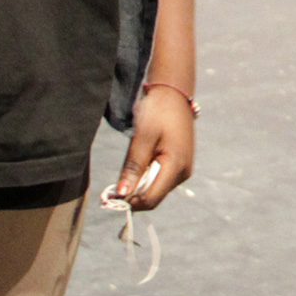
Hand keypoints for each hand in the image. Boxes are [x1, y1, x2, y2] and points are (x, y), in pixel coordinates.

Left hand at [116, 87, 195, 209]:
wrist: (173, 94)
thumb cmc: (158, 111)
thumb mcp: (142, 137)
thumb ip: (133, 167)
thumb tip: (122, 194)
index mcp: (176, 166)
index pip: (152, 199)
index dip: (131, 201)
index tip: (112, 194)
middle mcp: (183, 173)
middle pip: (154, 196)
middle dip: (134, 192)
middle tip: (118, 178)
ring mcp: (183, 170)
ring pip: (156, 189)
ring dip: (140, 183)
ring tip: (133, 161)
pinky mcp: (180, 165)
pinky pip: (160, 180)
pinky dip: (147, 176)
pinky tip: (143, 159)